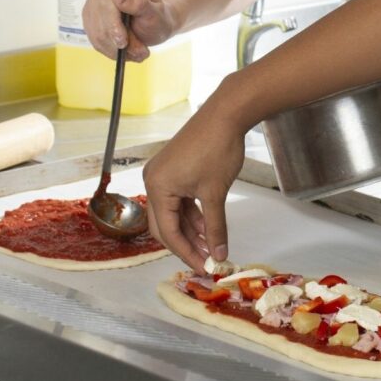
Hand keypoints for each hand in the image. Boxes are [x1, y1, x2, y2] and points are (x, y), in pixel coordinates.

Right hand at [83, 0, 176, 61]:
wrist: (154, 23)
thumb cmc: (156, 15)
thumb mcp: (154, 10)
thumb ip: (139, 3)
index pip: (106, 6)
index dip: (113, 26)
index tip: (123, 42)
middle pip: (101, 25)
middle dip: (120, 44)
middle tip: (141, 53)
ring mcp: (91, 7)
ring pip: (97, 36)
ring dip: (118, 50)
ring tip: (138, 53)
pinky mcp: (89, 22)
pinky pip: (96, 42)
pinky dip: (112, 52)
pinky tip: (127, 52)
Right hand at [143, 83, 248, 271]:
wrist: (226, 113)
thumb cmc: (218, 149)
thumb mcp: (216, 193)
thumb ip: (216, 227)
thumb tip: (219, 254)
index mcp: (157, 187)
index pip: (168, 231)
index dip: (186, 252)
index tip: (204, 267)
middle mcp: (153, 180)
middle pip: (165, 224)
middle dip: (186, 244)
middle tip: (206, 260)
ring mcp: (162, 173)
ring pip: (173, 212)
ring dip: (190, 230)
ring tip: (211, 247)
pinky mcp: (174, 169)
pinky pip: (179, 199)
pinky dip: (192, 214)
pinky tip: (208, 227)